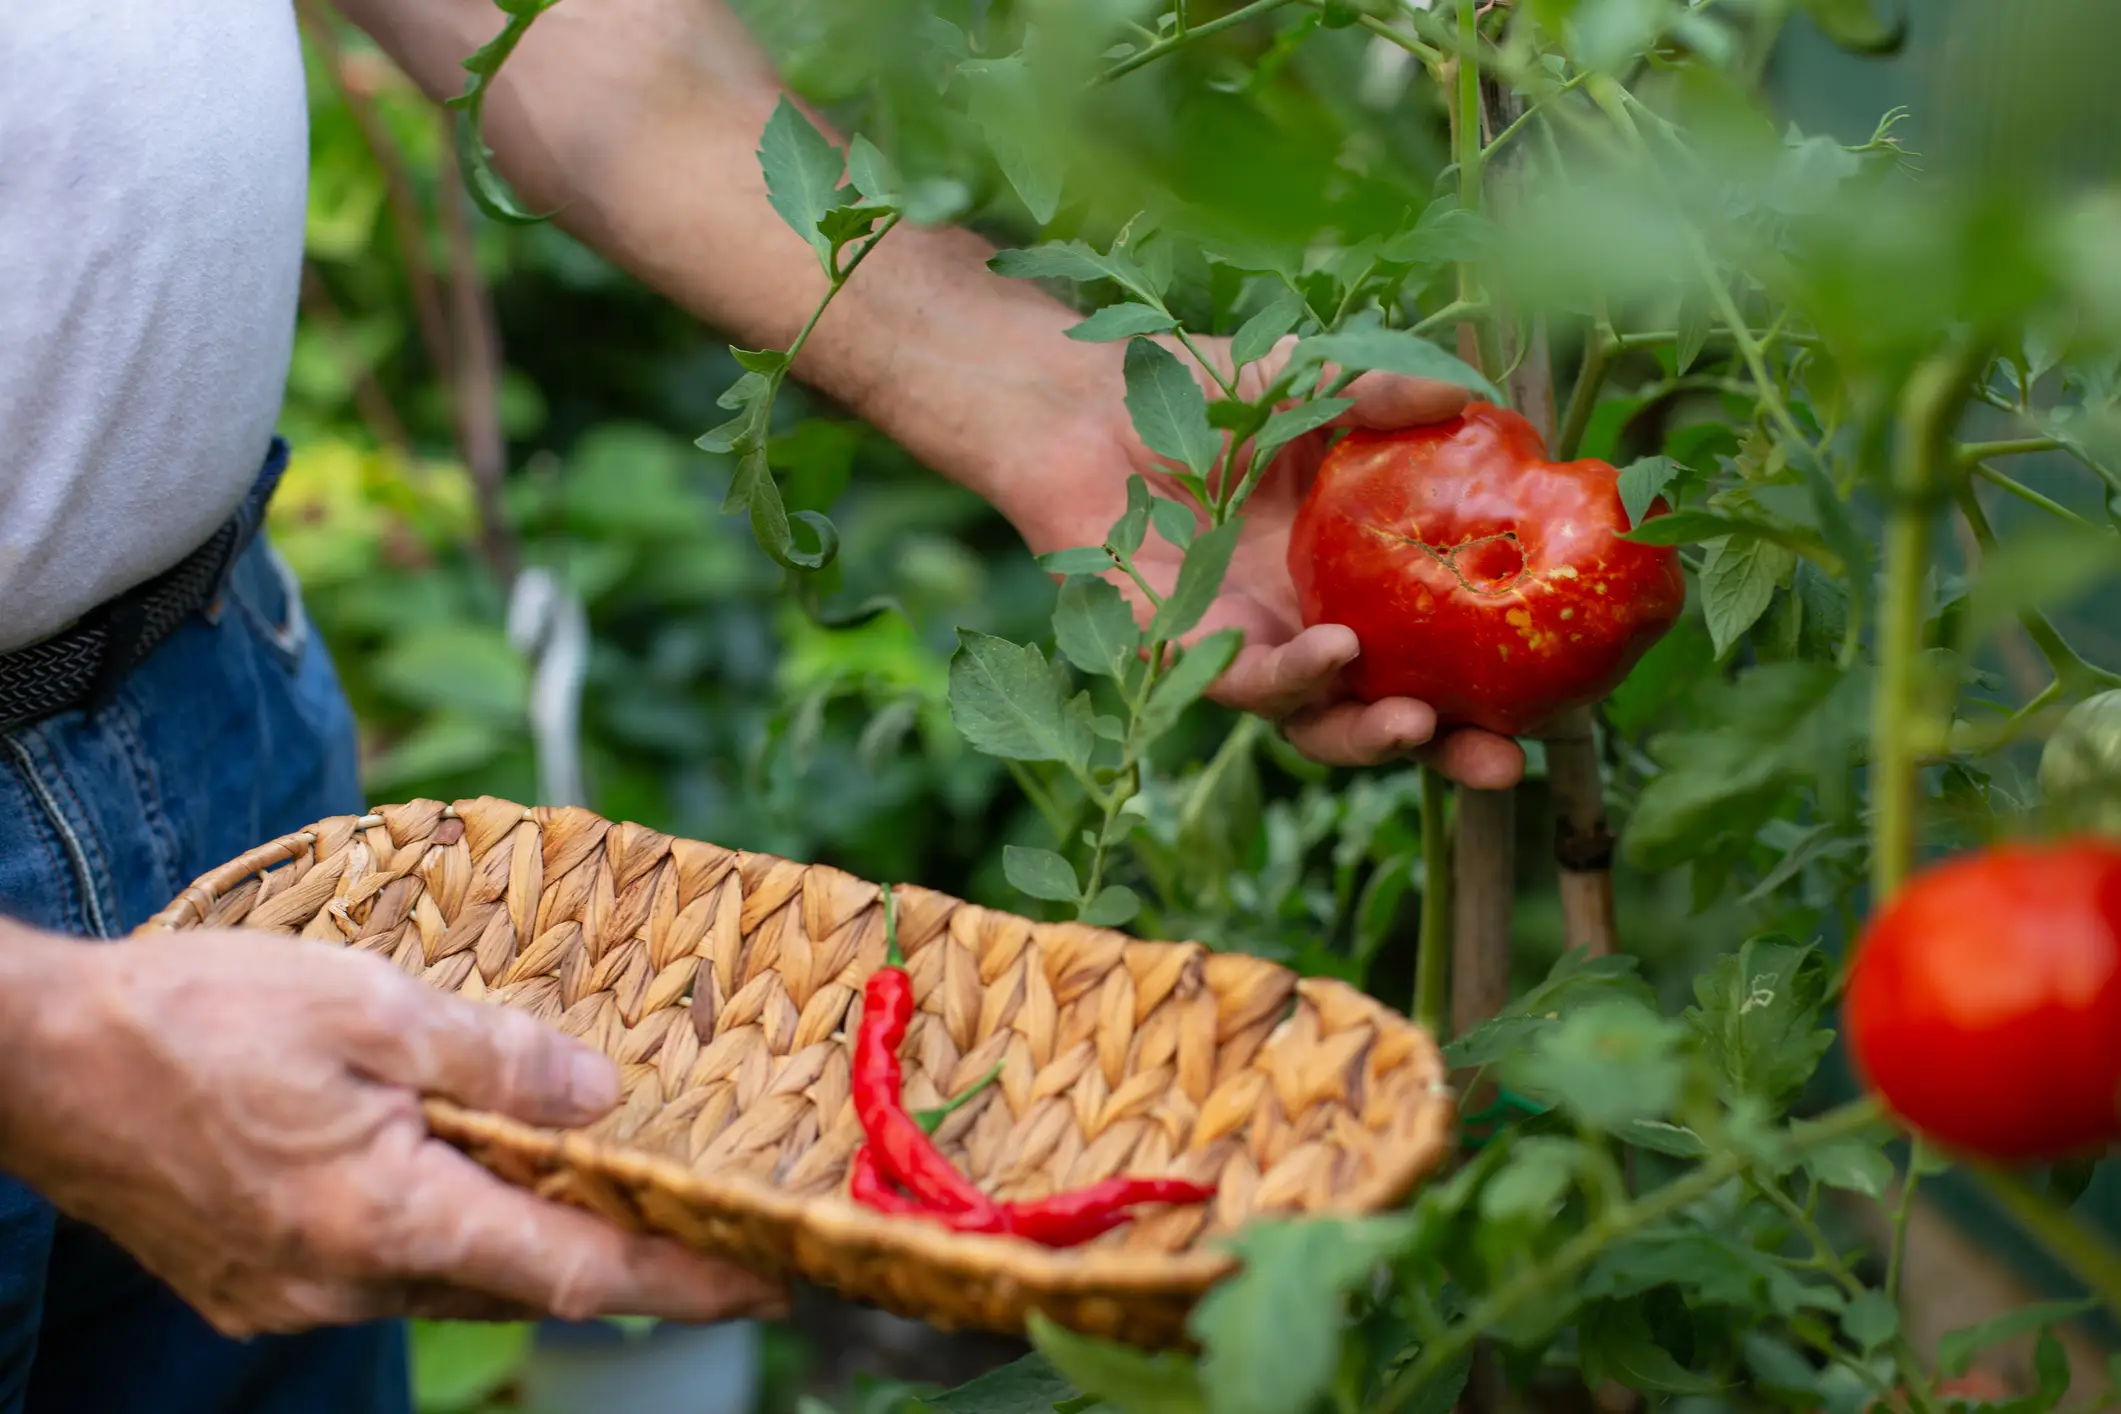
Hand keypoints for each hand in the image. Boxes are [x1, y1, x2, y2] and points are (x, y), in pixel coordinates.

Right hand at [0, 927, 783, 1335]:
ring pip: (450, 1281)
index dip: (685, 1279)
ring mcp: (293, 1295)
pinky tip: (453, 1176)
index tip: (771, 1282)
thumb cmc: (193, 1016)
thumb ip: (497, 1058)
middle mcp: (346, 1283)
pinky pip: (381, 1272)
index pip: (577, 1271)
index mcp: (388, 1218)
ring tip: (588, 1187)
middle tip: (697, 1219)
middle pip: (518, 1284)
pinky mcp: (254, 1283)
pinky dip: (442, 1233)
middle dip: (611, 1257)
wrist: (35, 1060)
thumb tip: (601, 1098)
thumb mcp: (369, 1006)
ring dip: (522, 1242)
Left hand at [1005, 337, 1526, 788]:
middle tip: (1505, 765)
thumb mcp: (1312, 384)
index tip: (1566, 702)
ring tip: (1418, 725)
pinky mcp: (1182, 650)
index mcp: (1358, 582)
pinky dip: (1292, 675)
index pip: (1437, 652)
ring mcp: (1248, 646)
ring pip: (1316, 722)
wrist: (1087, 404)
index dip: (1495, 684)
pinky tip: (1333, 652)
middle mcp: (1310, 628)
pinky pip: (1245, 682)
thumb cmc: (1206, 398)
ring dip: (1368, 734)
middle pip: (1387, 713)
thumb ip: (1384, 393)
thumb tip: (1472, 396)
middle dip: (1446, 751)